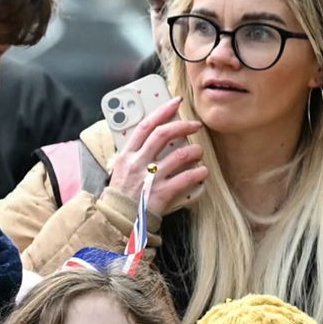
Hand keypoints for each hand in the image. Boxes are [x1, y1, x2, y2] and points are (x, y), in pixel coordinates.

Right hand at [105, 97, 208, 217]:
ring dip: (194, 151)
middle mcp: (137, 164)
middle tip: (196, 125)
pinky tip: (202, 172)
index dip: (161, 112)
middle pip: (162, 135)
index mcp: (126, 156)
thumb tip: (156, 135)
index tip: (175, 103)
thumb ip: (137, 153)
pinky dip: (198, 173)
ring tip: (198, 152)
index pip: (144, 126)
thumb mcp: (122, 170)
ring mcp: (149, 178)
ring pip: (179, 155)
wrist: (119, 220)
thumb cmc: (124, 194)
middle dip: (183, 126)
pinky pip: (186, 178)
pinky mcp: (161, 193)